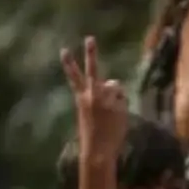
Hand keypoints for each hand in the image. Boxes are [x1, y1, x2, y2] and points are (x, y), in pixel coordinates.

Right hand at [61, 37, 130, 161]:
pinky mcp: (118, 105)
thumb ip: (99, 97)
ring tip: (110, 112)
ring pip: (116, 85)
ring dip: (116, 95)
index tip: (64, 49)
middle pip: (92, 70)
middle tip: (90, 38)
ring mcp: (105, 99)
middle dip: (91, 53)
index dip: (69, 64)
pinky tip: (117, 118)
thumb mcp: (89, 114)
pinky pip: (124, 99)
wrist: (98, 150)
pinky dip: (122, 106)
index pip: (74, 77)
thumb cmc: (94, 135)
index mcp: (81, 98)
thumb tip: (114, 84)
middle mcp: (92, 95)